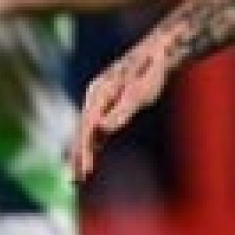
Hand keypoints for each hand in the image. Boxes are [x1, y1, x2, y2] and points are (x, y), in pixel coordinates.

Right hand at [75, 30, 178, 178]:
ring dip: (83, 152)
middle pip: (82, 131)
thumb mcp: (139, 95)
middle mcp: (95, 97)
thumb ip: (120, 113)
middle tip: (76, 180)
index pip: (86, 129)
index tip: (84, 171)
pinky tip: (91, 156)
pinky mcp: (109, 103)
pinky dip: (92, 143)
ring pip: (87, 130)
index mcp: (98, 94)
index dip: (84, 151)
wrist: (159, 54)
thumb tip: (101, 131)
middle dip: (79, 156)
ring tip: (79, 176)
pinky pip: (96, 127)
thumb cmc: (151, 73)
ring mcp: (101, 100)